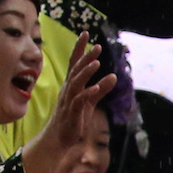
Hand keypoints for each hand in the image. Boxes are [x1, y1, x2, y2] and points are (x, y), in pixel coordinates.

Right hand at [21, 39, 119, 172]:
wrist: (59, 139)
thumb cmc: (74, 119)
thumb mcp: (89, 102)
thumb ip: (100, 89)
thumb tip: (113, 77)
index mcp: (72, 86)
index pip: (75, 63)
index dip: (80, 48)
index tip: (86, 33)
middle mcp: (68, 90)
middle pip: (76, 69)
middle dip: (85, 56)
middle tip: (97, 45)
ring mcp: (69, 101)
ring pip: (76, 83)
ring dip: (86, 72)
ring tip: (97, 62)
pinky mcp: (72, 113)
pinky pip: (79, 101)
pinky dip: (88, 93)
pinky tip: (96, 88)